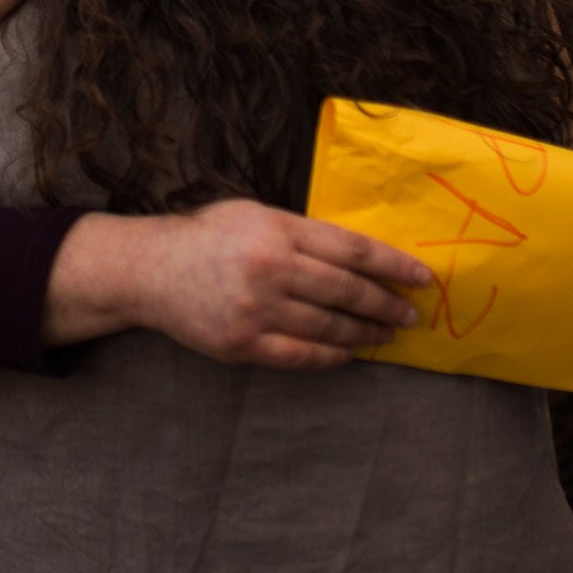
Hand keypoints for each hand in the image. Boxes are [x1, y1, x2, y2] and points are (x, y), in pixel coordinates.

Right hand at [76, 201, 433, 371]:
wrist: (150, 270)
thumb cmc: (206, 236)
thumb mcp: (253, 215)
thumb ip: (300, 232)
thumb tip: (358, 258)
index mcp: (277, 230)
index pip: (352, 251)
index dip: (394, 266)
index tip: (422, 279)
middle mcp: (271, 269)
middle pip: (347, 292)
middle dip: (386, 305)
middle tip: (409, 315)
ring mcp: (258, 310)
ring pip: (330, 328)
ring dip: (365, 334)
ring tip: (385, 334)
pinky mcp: (244, 344)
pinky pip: (303, 356)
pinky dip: (332, 357)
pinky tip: (348, 352)